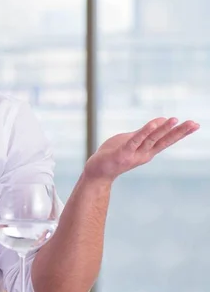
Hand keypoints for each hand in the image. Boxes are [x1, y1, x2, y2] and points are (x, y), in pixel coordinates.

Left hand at [84, 117, 199, 182]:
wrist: (97, 171)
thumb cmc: (112, 154)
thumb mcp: (129, 141)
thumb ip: (142, 133)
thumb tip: (159, 122)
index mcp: (147, 151)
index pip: (166, 140)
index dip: (180, 133)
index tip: (195, 125)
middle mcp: (144, 154)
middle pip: (164, 141)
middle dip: (179, 132)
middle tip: (195, 124)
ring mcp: (133, 154)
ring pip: (151, 140)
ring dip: (163, 130)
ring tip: (175, 120)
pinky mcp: (122, 153)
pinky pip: (134, 141)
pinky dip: (144, 132)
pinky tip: (153, 124)